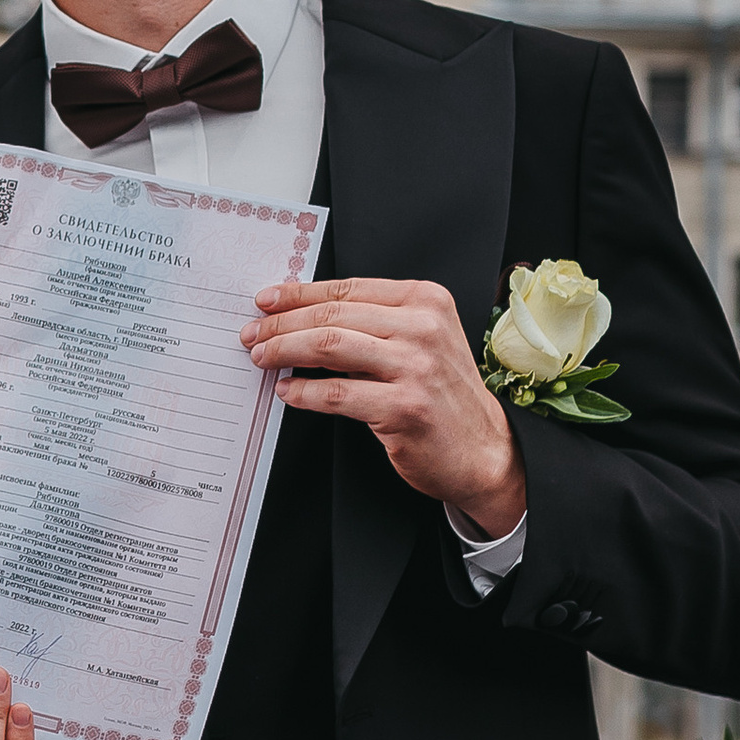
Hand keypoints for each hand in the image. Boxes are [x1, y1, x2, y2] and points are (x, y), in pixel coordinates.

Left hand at [241, 273, 524, 534]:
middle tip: (253, 334)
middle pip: (333, 316)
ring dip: (286, 352)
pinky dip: (305, 392)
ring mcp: (416, 367)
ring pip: (330, 347)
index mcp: (426, 300)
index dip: (299, 294)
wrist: (485, 450)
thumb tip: (300, 314)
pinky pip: (338, 394)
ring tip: (263, 358)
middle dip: (282, 324)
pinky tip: (288, 392)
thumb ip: (374, 322)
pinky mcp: (405, 408)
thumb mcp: (421, 341)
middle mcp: (424, 327)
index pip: (347, 289)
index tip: (267, 301)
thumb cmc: (442, 394)